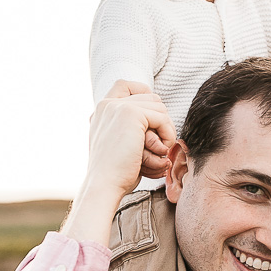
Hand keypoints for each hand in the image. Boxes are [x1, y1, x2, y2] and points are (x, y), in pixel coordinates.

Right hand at [61, 84, 175, 244]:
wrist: (104, 185)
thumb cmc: (115, 173)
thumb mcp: (118, 144)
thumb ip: (128, 127)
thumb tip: (157, 117)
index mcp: (102, 110)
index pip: (125, 85)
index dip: (143, 93)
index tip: (153, 117)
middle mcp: (108, 104)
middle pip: (150, 96)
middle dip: (161, 119)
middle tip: (160, 143)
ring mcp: (118, 106)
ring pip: (159, 107)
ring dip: (166, 130)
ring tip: (159, 151)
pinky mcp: (131, 113)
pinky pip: (162, 117)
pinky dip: (167, 134)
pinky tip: (161, 151)